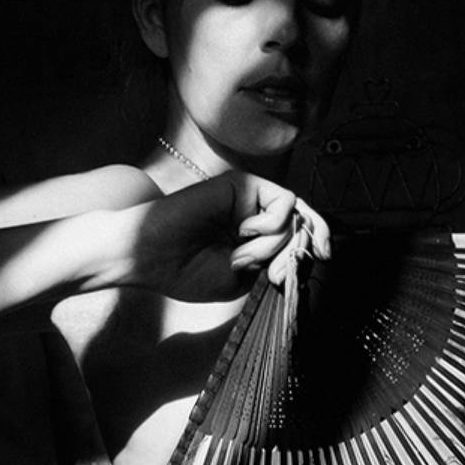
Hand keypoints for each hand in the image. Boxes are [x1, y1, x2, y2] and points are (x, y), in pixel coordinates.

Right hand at [128, 172, 329, 301]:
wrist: (151, 256)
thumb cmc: (186, 272)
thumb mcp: (241, 279)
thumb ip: (272, 262)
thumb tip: (305, 247)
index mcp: (254, 240)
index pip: (299, 238)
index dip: (314, 250)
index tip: (309, 270)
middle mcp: (256, 216)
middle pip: (306, 223)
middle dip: (301, 251)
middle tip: (276, 274)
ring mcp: (250, 200)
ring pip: (296, 216)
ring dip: (274, 245)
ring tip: (242, 256)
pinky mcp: (243, 185)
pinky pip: (284, 202)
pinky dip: (271, 226)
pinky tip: (242, 233)